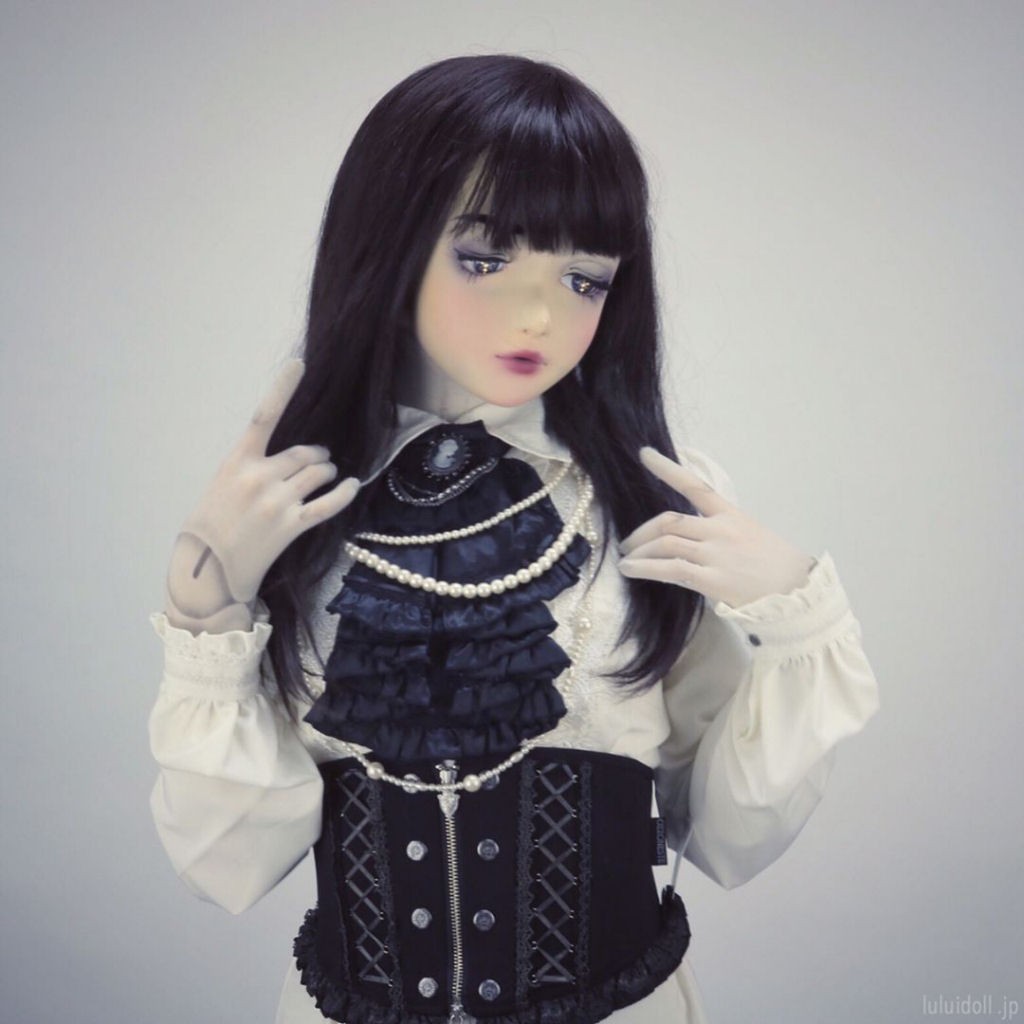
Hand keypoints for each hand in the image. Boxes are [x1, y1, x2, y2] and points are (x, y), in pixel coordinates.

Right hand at [169, 359, 359, 618]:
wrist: (208, 570)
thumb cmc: (214, 524)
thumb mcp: (223, 483)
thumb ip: (254, 464)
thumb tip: (297, 457)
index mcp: (237, 461)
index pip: (262, 416)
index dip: (282, 388)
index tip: (298, 363)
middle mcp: (258, 477)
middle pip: (304, 453)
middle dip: (316, 457)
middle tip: (317, 464)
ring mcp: (276, 502)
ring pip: (319, 474)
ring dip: (328, 474)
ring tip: (325, 480)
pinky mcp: (291, 526)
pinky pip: (328, 503)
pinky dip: (344, 493)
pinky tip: (351, 485)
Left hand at [617, 447, 814, 607]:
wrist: (798, 594)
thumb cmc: (775, 570)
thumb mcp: (750, 537)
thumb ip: (720, 533)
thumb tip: (687, 541)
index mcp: (731, 515)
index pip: (695, 485)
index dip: (667, 469)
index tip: (644, 454)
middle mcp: (721, 530)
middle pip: (669, 521)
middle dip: (642, 533)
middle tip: (627, 545)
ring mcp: (716, 553)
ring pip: (665, 543)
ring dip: (639, 551)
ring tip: (626, 561)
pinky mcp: (711, 578)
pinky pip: (669, 569)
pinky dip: (644, 568)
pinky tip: (630, 570)